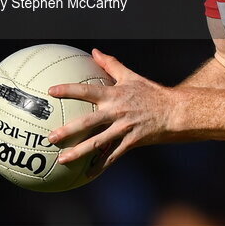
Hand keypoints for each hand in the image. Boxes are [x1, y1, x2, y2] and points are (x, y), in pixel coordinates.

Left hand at [47, 48, 179, 175]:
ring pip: (97, 143)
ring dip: (78, 152)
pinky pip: (112, 156)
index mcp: (113, 95)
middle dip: (67, 130)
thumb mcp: (130, 76)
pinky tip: (86, 174)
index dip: (68, 90)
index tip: (50, 91)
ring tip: (61, 160)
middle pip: (87, 122)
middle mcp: (116, 112)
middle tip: (50, 137)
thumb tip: (94, 51)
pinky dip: (99, 166)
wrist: (174, 112)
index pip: (86, 91)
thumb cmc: (150, 92)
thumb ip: (111, 64)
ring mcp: (123, 129)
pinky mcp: (131, 142)